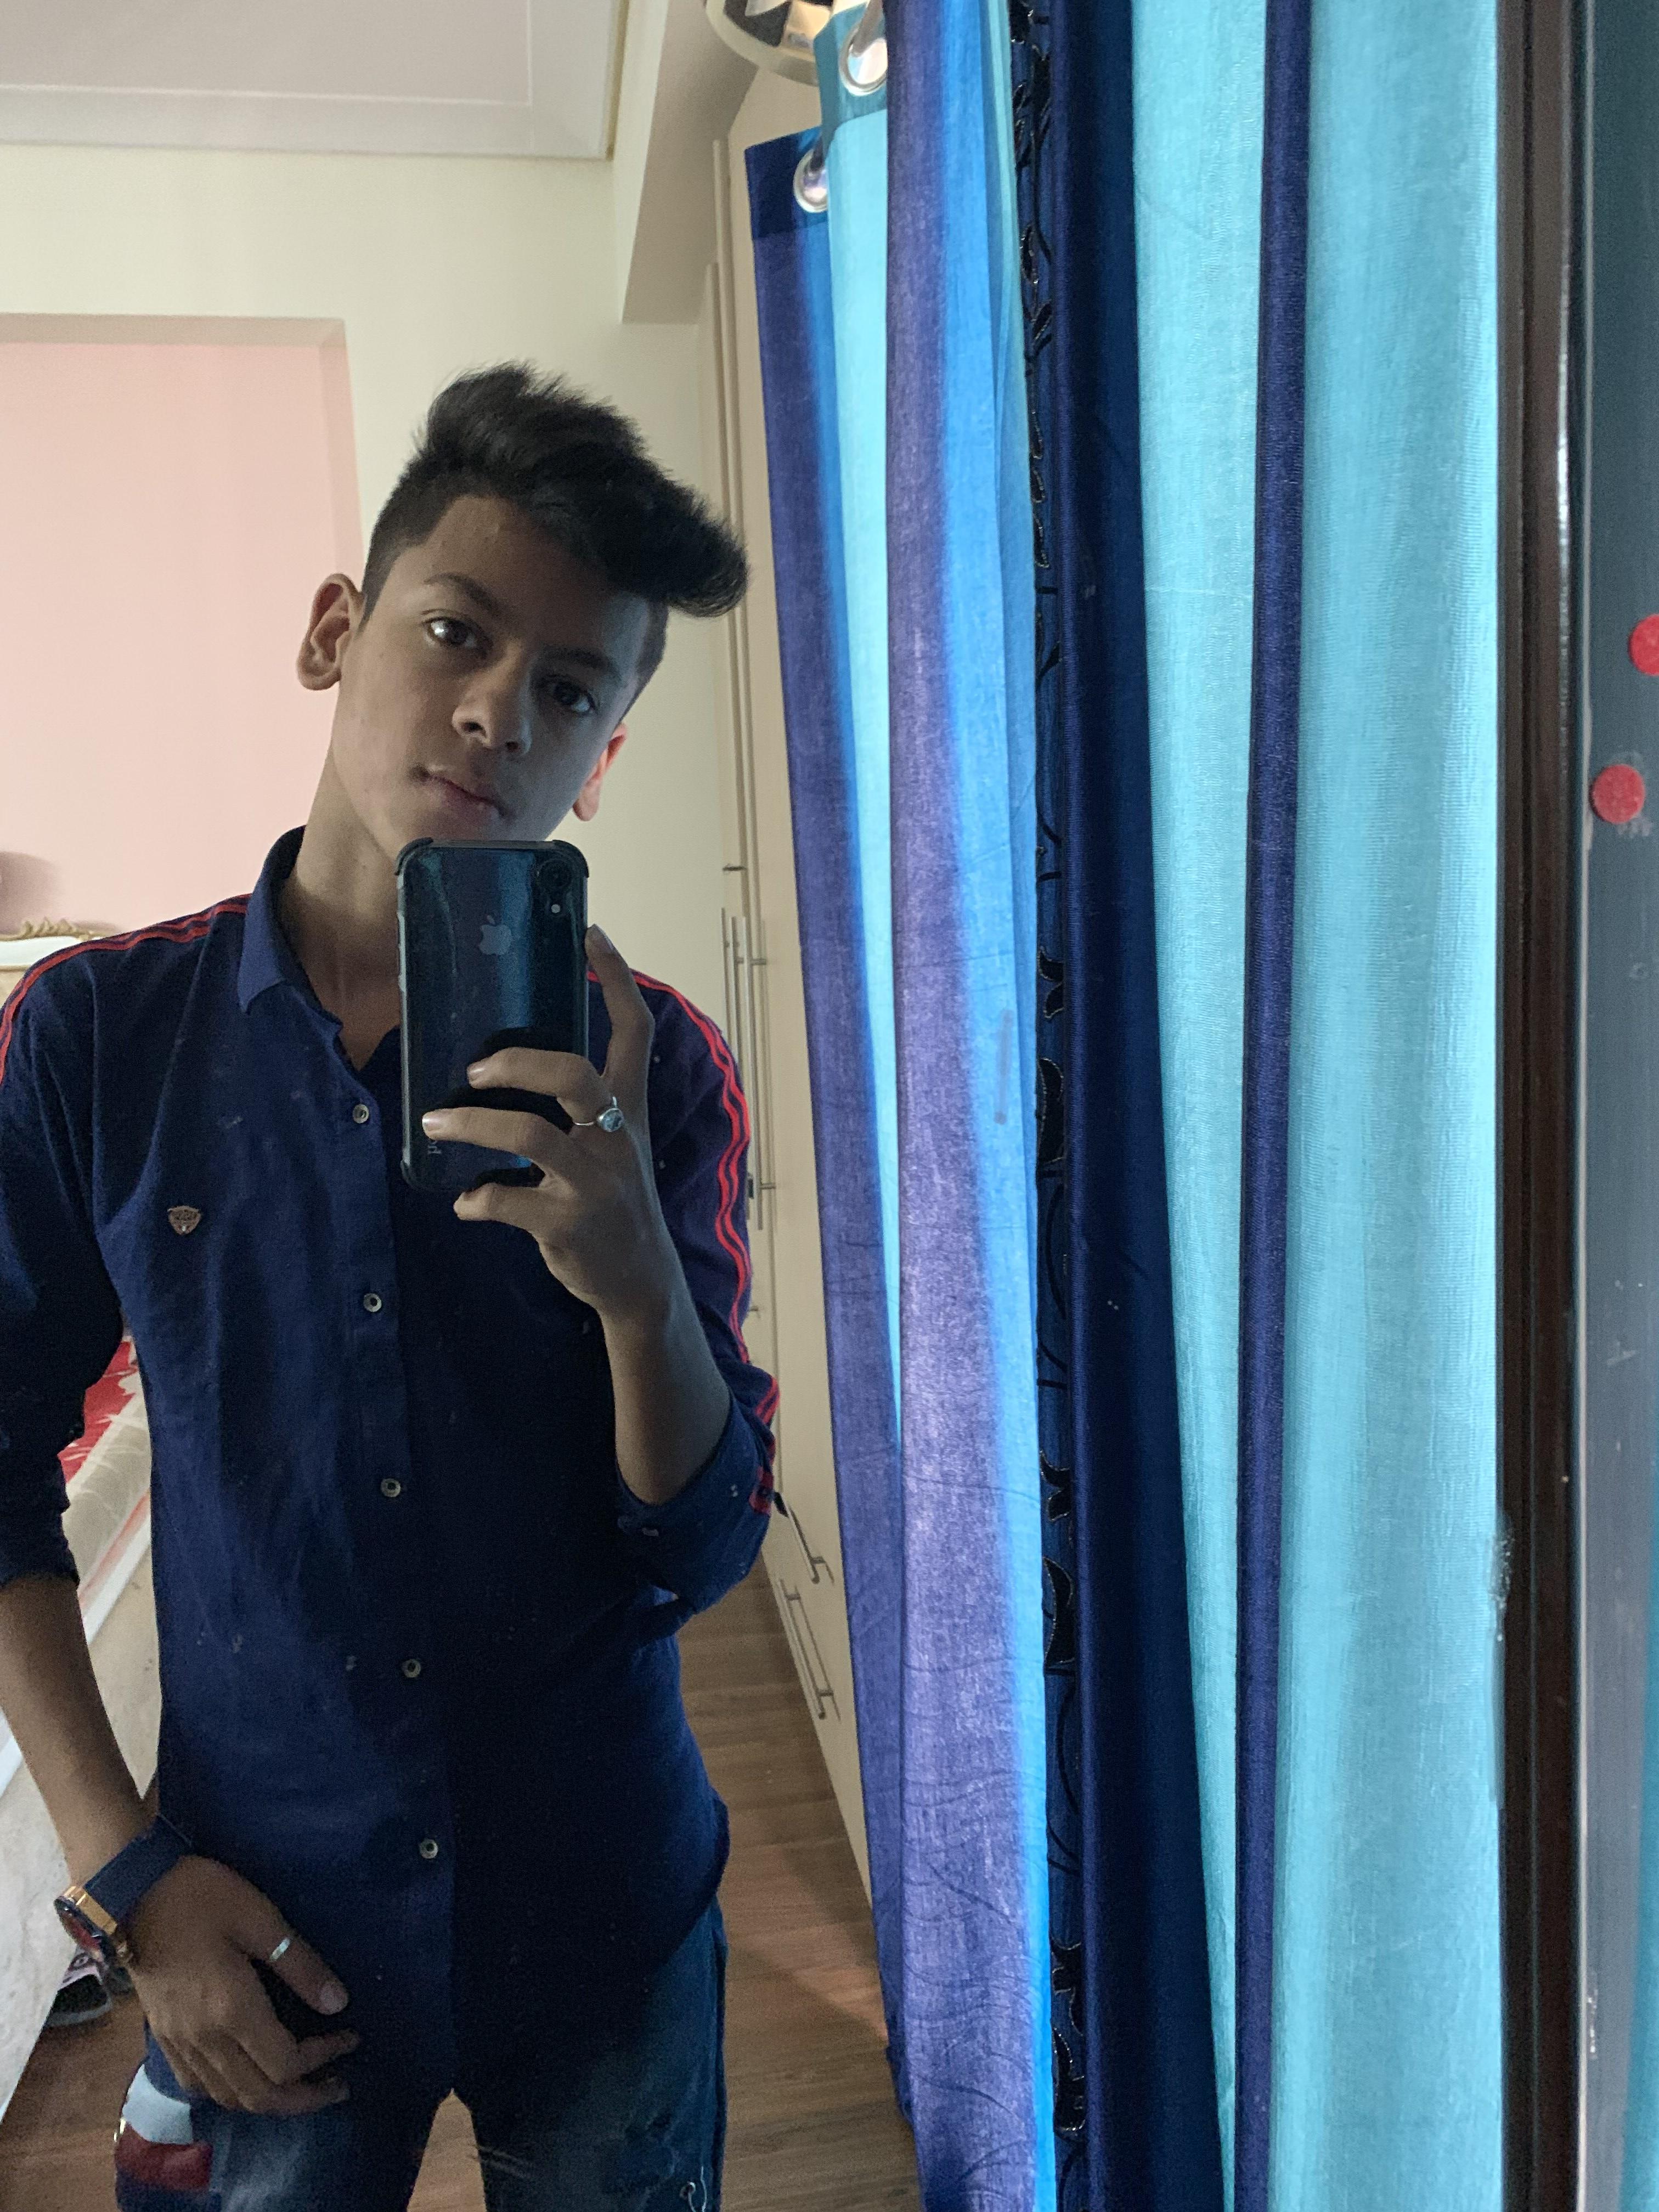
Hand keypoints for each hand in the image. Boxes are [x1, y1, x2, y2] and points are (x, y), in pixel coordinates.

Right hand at [124, 1857, 359, 2113]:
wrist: (132, 1894)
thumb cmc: (201, 1897)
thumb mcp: (260, 1918)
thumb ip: (300, 1964)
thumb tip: (338, 2003)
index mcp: (232, 2011)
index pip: (285, 2064)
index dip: (323, 2058)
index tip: (349, 2036)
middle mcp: (205, 2040)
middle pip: (259, 2097)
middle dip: (304, 2099)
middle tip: (337, 2085)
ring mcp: (179, 2043)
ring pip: (228, 2098)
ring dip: (270, 2101)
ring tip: (302, 2086)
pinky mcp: (163, 2038)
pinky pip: (200, 2086)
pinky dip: (231, 2092)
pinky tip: (249, 2075)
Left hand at [421, 925, 680, 1322]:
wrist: (641, 1282)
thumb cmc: (616, 1203)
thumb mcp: (616, 1147)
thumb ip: (582, 1109)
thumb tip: (507, 1068)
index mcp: (629, 1109)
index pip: (633, 1031)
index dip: (616, 977)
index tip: (590, 932)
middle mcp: (616, 1139)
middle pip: (574, 1074)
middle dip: (516, 1061)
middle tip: (474, 1068)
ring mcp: (593, 1182)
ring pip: (528, 1135)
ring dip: (471, 1126)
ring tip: (434, 1123)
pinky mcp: (566, 1224)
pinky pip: (505, 1201)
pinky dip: (475, 1199)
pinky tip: (465, 1201)